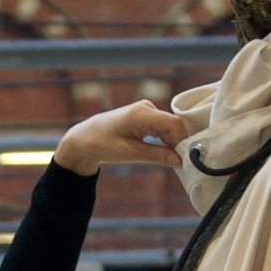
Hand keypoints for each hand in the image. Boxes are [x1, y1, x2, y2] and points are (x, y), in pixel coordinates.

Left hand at [54, 96, 188, 175]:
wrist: (85, 139)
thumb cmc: (102, 144)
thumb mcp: (129, 153)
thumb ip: (156, 156)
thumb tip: (178, 161)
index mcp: (142, 113)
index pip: (174, 124)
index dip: (183, 140)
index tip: (186, 158)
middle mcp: (146, 108)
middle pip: (174, 125)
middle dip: (179, 143)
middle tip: (182, 163)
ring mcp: (146, 111)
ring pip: (169, 127)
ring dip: (172, 143)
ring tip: (173, 160)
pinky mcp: (145, 117)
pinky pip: (162, 128)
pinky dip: (165, 140)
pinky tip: (165, 153)